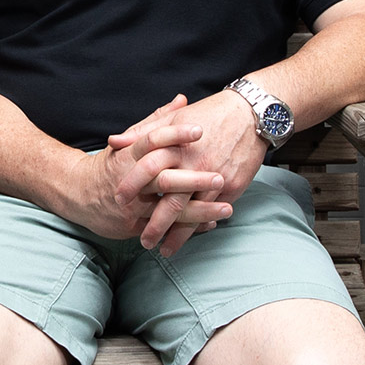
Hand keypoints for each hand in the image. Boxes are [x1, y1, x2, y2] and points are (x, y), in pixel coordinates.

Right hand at [65, 95, 228, 244]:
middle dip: (194, 180)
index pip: (152, 141)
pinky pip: (165, 228)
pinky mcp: (134, 226)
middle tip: (220, 177)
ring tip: (226, 209)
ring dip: (199, 211)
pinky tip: (210, 224)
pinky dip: (189, 227)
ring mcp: (132, 206)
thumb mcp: (130, 141)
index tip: (199, 130)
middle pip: (164, 180)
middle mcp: (131, 181)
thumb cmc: (110, 165)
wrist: (77, 194)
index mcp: (129, 155)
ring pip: (168, 210)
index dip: (175, 135)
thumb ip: (157, 121)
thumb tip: (183, 100)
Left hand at [107, 90, 265, 255]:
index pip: (147, 167)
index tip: (119, 200)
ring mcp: (214, 178)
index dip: (131, 184)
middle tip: (142, 241)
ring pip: (192, 213)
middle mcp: (194, 164)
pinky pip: (212, 212)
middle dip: (155, 225)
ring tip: (163, 249)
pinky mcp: (231, 187)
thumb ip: (142, 132)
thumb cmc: (208, 114)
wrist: (251, 114)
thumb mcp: (173, 118)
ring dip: (177, 235)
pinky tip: (188, 237)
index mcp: (176, 145)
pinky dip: (200, 227)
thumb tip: (113, 142)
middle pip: (170, 200)